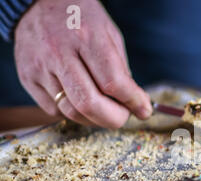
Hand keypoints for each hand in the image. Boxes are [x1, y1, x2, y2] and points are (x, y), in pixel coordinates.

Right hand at [14, 0, 151, 127]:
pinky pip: (55, 110)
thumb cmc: (81, 19)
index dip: (132, 102)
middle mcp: (60, 53)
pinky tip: (81, 100)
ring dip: (95, 119)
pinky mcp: (27, 78)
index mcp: (86, 37)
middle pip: (89, 104)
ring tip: (106, 110)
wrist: (38, 3)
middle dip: (114, 119)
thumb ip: (121, 70)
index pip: (113, 82)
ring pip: (71, 112)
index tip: (143, 110)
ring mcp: (40, 67)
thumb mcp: (109, 35)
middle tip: (125, 116)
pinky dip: (74, 112)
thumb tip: (134, 104)